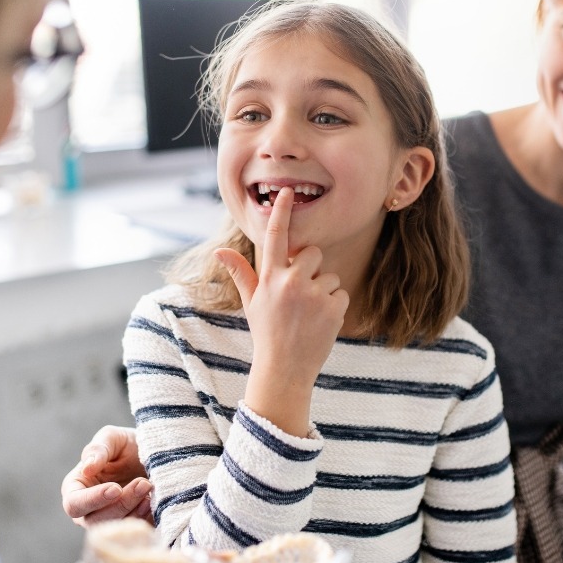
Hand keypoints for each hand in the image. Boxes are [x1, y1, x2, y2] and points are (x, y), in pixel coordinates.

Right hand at [61, 425, 151, 527]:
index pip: (74, 504)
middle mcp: (88, 510)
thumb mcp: (113, 438)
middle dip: (121, 504)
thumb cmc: (127, 445)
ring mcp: (109, 521)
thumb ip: (98, 449)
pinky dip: (144, 519)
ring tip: (150, 487)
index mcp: (76, 488)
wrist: (156, 456)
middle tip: (143, 483)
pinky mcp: (129, 527)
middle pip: (96, 521)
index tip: (115, 488)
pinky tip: (153, 501)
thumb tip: (87, 469)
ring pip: (116, 527)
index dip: (93, 499)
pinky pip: (134, 532)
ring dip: (134, 510)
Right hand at [215, 187, 347, 435]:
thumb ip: (241, 273)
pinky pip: (342, 293)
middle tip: (300, 295)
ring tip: (308, 314)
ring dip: (323, 291)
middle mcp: (290, 282)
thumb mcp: (251, 302)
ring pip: (330, 275)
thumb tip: (220, 250)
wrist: (285, 370)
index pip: (275, 237)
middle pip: (313, 253)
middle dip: (311, 268)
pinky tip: (321, 322)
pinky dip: (335, 306)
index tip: (286, 191)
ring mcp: (313, 294)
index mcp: (269, 278)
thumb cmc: (267, 333)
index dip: (281, 213)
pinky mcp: (333, 307)